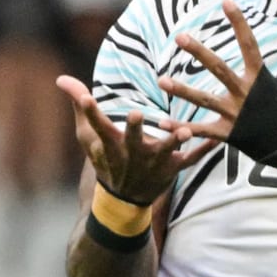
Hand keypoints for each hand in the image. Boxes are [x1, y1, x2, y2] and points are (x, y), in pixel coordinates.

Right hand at [55, 78, 207, 204]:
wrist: (123, 198)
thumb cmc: (106, 158)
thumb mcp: (88, 135)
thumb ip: (78, 104)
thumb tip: (60, 78)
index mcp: (110, 144)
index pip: (96, 126)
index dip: (90, 112)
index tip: (86, 97)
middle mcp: (131, 154)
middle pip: (131, 141)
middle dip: (133, 130)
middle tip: (135, 114)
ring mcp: (153, 163)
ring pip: (164, 152)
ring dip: (174, 141)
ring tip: (184, 131)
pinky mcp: (172, 169)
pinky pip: (190, 160)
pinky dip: (202, 151)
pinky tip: (215, 139)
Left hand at [162, 0, 276, 165]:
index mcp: (261, 78)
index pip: (249, 44)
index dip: (239, 22)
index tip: (226, 2)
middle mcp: (245, 94)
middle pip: (219, 69)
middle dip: (199, 52)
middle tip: (180, 36)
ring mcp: (235, 114)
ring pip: (204, 100)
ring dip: (182, 91)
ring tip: (161, 80)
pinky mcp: (228, 134)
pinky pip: (201, 131)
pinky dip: (181, 129)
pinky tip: (161, 123)